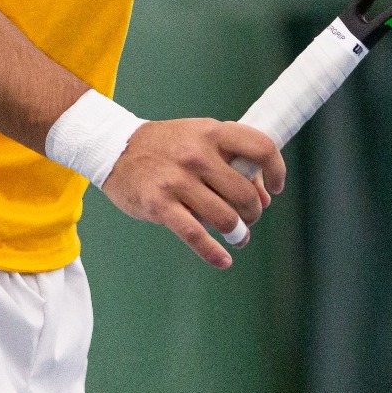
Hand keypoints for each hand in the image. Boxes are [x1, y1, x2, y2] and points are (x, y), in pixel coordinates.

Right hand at [101, 119, 286, 268]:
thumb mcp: (200, 138)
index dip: (277, 170)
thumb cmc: (166, 146)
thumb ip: (232, 161)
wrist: (115, 148)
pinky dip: (213, 252)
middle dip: (253, 212)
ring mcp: (177, 180)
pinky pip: (195, 234)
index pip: (261, 148)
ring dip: (238, 233)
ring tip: (238, 237)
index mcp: (212, 132)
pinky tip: (223, 260)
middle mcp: (197, 154)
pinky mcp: (160, 204)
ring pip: (225, 217)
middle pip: (244, 193)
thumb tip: (265, 196)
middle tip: (248, 218)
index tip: (276, 188)